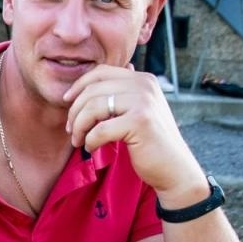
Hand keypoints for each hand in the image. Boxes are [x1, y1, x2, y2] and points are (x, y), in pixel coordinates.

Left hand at [63, 65, 205, 200]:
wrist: (175, 169)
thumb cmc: (150, 143)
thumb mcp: (137, 111)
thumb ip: (119, 95)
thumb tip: (87, 83)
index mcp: (143, 79)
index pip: (101, 72)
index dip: (79, 85)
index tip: (67, 102)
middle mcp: (145, 85)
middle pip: (93, 90)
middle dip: (75, 111)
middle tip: (70, 130)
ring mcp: (144, 102)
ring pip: (93, 108)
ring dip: (79, 127)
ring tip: (78, 141)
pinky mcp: (140, 122)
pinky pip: (100, 129)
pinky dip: (90, 141)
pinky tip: (92, 148)